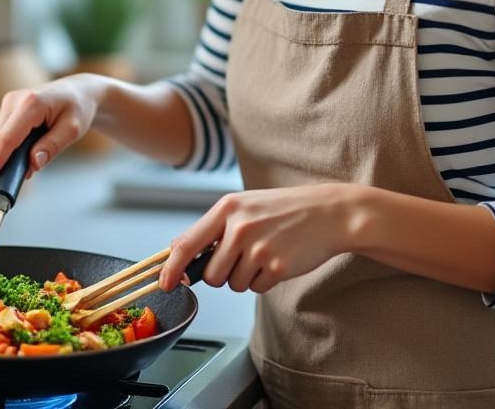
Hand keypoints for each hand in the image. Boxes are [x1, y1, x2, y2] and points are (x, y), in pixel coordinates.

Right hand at [0, 74, 104, 195]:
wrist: (79, 91)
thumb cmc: (79, 108)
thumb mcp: (73, 129)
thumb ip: (53, 146)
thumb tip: (33, 164)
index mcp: (31, 103)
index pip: (6, 139)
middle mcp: (14, 101)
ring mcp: (9, 105)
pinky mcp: (8, 112)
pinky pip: (0, 137)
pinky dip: (0, 155)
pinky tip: (3, 172)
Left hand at [159, 183, 366, 293]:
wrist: (328, 213)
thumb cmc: (283, 210)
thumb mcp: (244, 206)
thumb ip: (212, 227)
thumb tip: (177, 250)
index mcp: (226, 209)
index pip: (187, 244)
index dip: (171, 268)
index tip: (165, 283)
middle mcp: (239, 227)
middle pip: (210, 275)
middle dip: (222, 274)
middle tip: (243, 257)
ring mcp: (258, 248)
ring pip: (233, 284)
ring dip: (245, 277)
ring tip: (264, 253)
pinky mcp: (277, 266)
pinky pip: (256, 288)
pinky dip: (264, 281)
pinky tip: (279, 259)